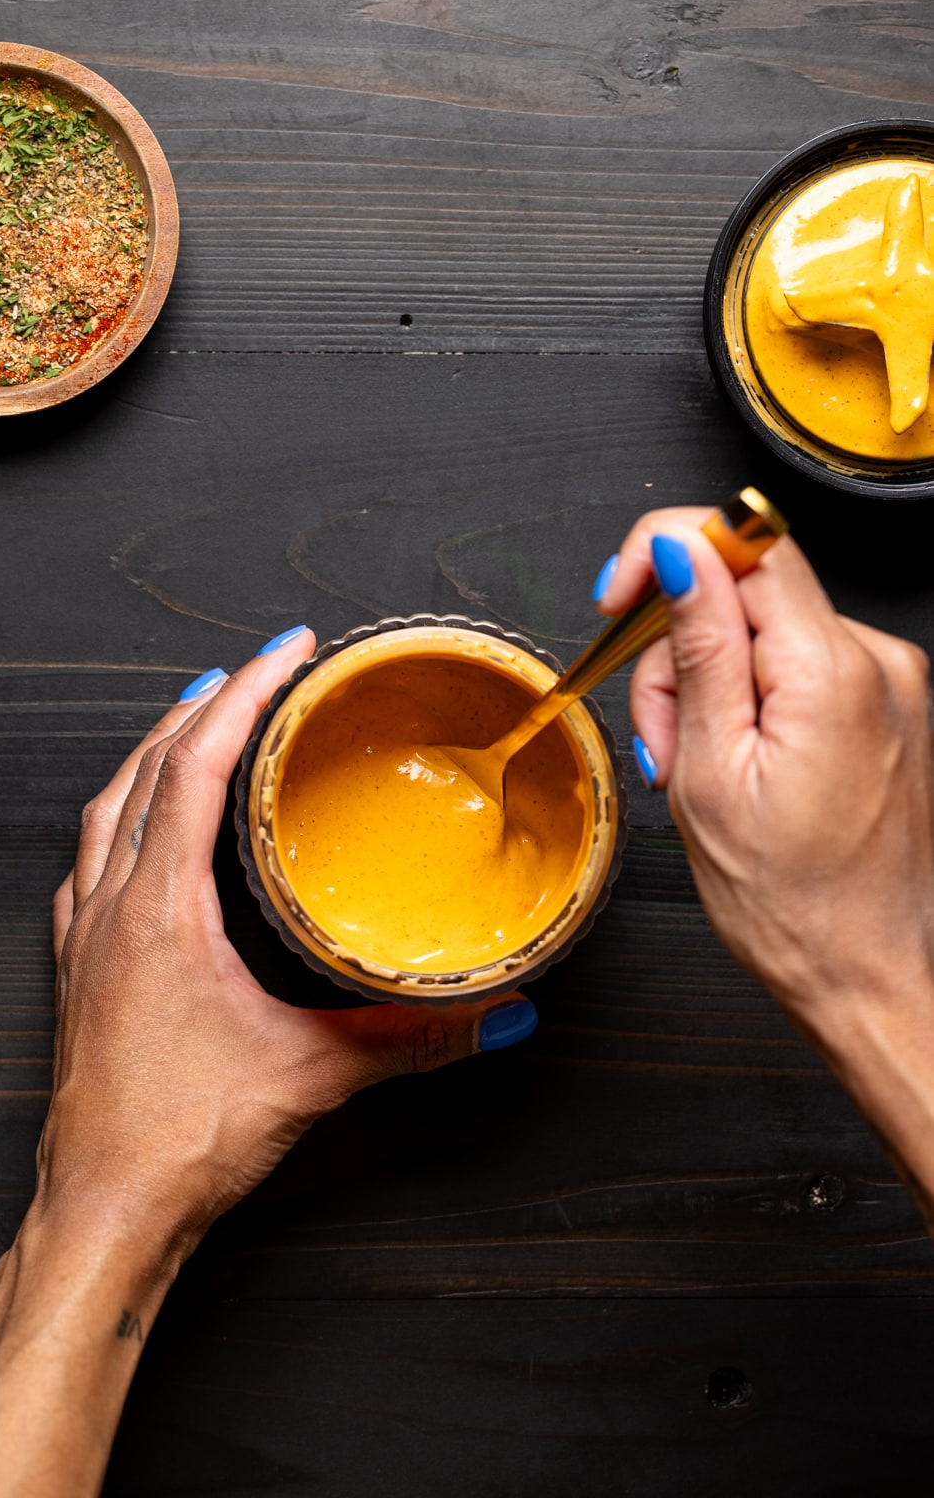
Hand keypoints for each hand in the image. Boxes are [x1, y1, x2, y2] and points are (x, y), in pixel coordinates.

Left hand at [44, 629, 530, 1263]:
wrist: (105, 1210)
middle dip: (204, 705)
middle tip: (256, 670)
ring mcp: (85, 936)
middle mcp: (111, 907)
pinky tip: (141, 827)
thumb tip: (495, 1017)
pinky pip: (90, 858)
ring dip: (154, 751)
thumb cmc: (181, 1141)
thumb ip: (413, 1039)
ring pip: (108, 807)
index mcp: (159, 909)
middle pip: (146, 769)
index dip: (243, 696)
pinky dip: (122, 815)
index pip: (196, 766)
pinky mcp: (78, 969)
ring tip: (195, 718)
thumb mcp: (314, 1074)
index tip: (284, 654)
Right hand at [595, 511, 933, 1231]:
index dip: (669, 549)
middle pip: (747, 592)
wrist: (866, 974)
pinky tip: (741, 764)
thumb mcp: (709, 773)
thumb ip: (698, 648)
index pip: (746, 540)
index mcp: (831, 672)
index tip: (623, 592)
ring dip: (714, 684)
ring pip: (767, 631)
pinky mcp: (890, 706)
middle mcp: (877, 663)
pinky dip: (754, 702)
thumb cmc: (790, 904)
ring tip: (700, 767)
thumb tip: (680, 554)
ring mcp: (891, 683)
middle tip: (665, 736)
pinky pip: (800, 666)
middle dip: (682, 648)